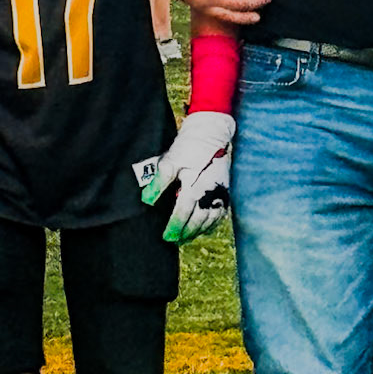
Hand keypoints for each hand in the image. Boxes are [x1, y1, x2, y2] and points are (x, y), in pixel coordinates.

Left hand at [142, 112, 234, 241]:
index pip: (183, 214)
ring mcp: (221, 193)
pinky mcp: (226, 190)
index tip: (166, 237)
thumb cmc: (189, 146)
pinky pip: (220, 214)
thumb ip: (159, 182)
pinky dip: (211, 224)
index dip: (174, 227)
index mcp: (195, 187)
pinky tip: (203, 227)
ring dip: (198, 231)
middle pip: (198, 221)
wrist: (213, 132)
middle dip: (185, 233)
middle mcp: (211, 194)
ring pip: (210, 220)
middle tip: (173, 240)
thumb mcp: (170, 161)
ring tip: (185, 237)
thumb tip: (146, 200)